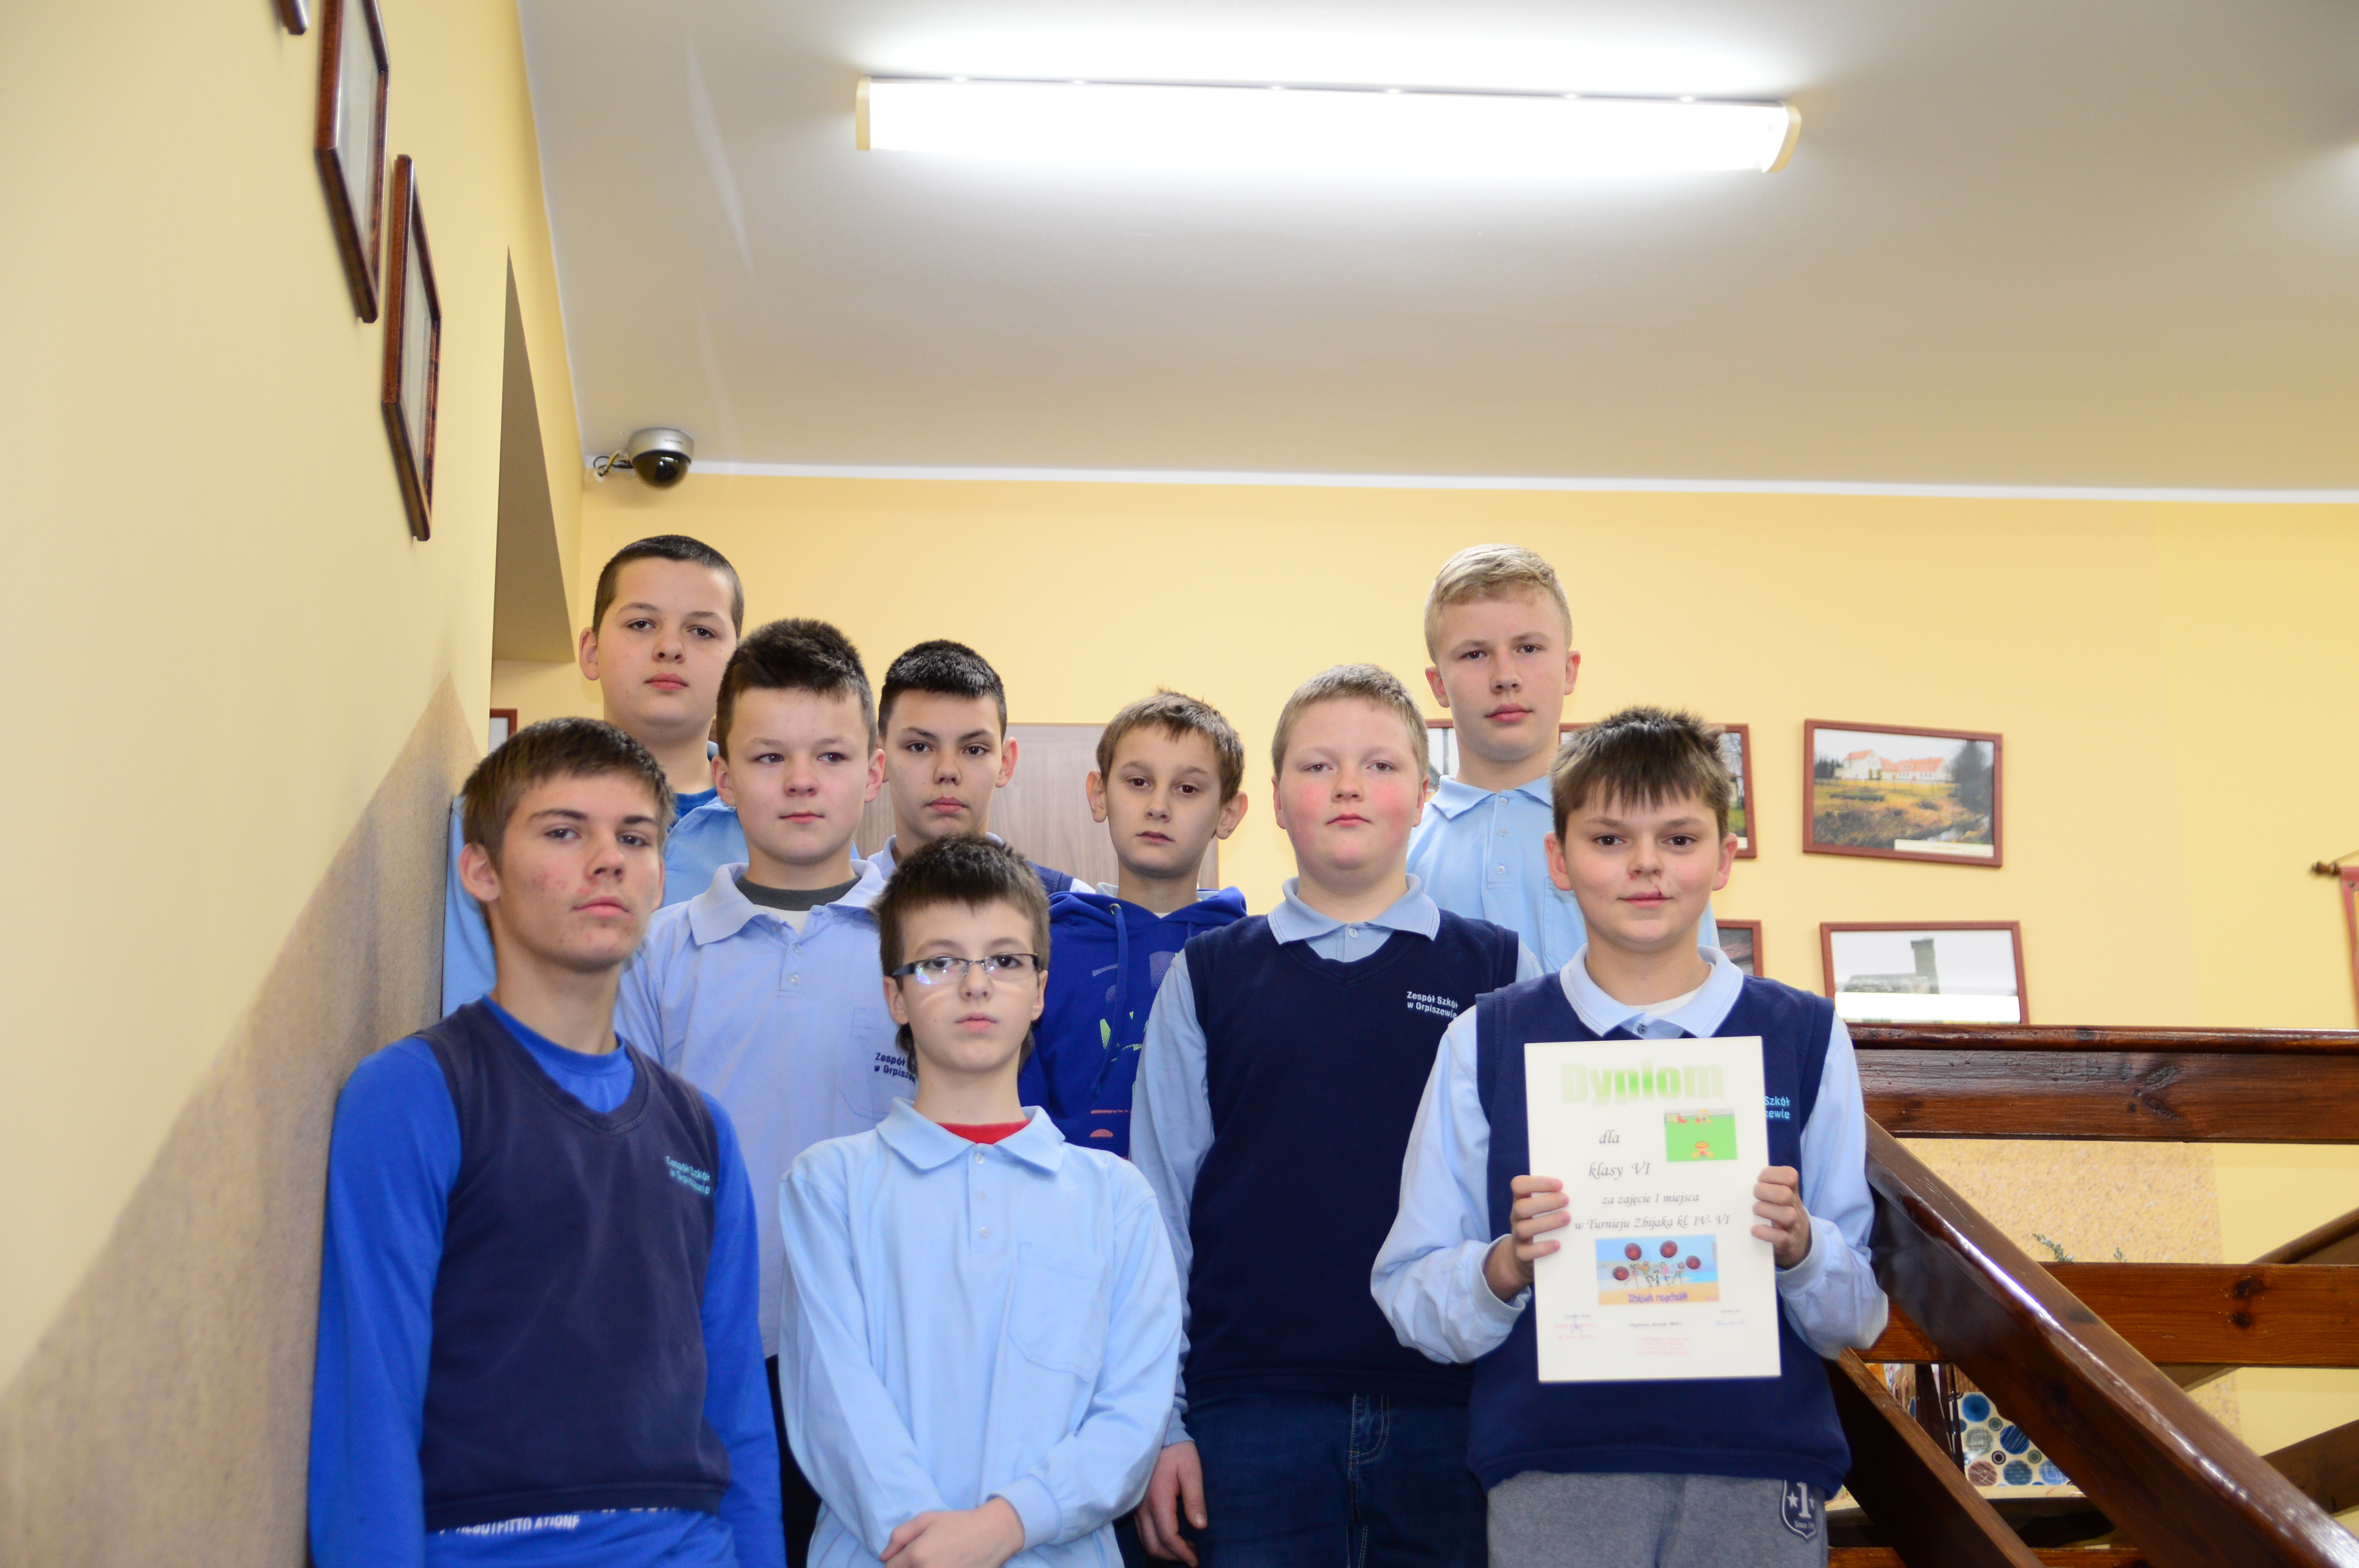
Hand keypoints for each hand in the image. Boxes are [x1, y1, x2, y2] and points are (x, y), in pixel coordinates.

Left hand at [881, 1499, 1025, 1567]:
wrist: (992, 1534)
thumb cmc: (958, 1524)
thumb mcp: (926, 1519)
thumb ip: (899, 1536)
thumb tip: (883, 1557)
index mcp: (917, 1555)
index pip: (890, 1567)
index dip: (896, 1561)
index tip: (907, 1556)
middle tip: (924, 1558)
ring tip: (934, 1562)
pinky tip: (946, 1565)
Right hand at [1135, 1441, 1205, 1563]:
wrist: (1157, 1435)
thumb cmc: (1177, 1452)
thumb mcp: (1191, 1471)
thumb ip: (1195, 1500)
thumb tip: (1200, 1527)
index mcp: (1158, 1500)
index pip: (1167, 1537)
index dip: (1182, 1553)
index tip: (1195, 1560)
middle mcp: (1142, 1508)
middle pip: (1153, 1545)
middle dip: (1173, 1557)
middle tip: (1192, 1556)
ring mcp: (1135, 1508)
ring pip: (1145, 1541)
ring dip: (1164, 1551)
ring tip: (1184, 1548)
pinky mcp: (1134, 1506)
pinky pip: (1142, 1532)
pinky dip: (1156, 1542)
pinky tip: (1171, 1537)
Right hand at [1483, 1175, 1569, 1300]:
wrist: (1524, 1255)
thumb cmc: (1541, 1224)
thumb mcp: (1542, 1209)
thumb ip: (1555, 1197)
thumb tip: (1583, 1188)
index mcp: (1521, 1200)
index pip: (1519, 1185)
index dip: (1537, 1183)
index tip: (1560, 1184)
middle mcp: (1517, 1217)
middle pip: (1521, 1207)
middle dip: (1545, 1202)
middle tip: (1567, 1200)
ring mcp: (1517, 1236)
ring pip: (1523, 1229)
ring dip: (1547, 1222)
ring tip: (1567, 1218)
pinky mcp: (1521, 1254)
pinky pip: (1526, 1252)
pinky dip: (1542, 1248)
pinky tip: (1558, 1244)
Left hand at [1752, 1165, 1811, 1268]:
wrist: (1798, 1244)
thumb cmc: (1780, 1214)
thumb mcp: (1780, 1199)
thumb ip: (1767, 1187)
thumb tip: (1739, 1178)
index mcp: (1792, 1192)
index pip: (1790, 1175)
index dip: (1772, 1174)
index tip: (1759, 1179)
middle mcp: (1795, 1207)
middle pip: (1785, 1194)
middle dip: (1765, 1192)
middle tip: (1754, 1195)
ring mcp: (1793, 1226)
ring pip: (1787, 1215)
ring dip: (1766, 1210)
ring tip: (1755, 1211)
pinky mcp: (1788, 1243)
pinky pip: (1780, 1237)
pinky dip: (1765, 1233)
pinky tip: (1754, 1230)